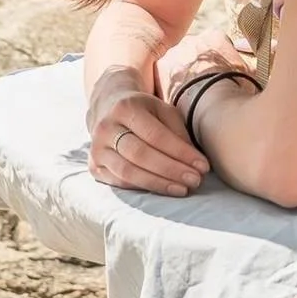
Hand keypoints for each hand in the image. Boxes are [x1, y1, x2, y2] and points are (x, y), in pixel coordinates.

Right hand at [87, 67, 210, 197]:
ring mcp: (96, 149)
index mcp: (125, 107)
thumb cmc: (144, 110)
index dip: (180, 152)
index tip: (202, 165)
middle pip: (141, 155)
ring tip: (183, 189)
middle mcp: (106, 128)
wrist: (109, 107)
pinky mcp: (94, 167)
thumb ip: (176, 131)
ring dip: (159, 183)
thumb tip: (194, 161)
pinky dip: (143, 187)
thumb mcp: (162, 110)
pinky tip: (163, 189)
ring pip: (128, 172)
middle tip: (195, 180)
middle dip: (171, 170)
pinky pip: (120, 182)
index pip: (156, 135)